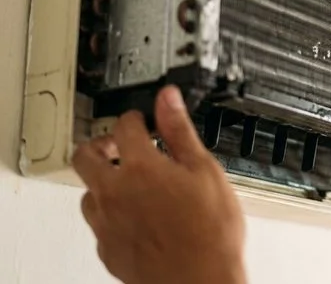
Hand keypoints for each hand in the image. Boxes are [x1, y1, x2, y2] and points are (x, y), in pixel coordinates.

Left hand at [72, 86, 245, 283]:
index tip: (143, 118)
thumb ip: (181, 131)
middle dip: (101, 143)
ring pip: (88, 192)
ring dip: (103, 180)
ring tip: (128, 181)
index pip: (124, 126)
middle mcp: (114, 192)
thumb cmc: (209, 233)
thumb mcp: (205, 170)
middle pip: (85, 155)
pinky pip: (98, 223)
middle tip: (120, 144)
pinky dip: (110, 212)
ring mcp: (107, 222)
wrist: (200, 280)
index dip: (135, 117)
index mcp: (140, 167)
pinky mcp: (107, 248)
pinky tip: (133, 215)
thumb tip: (169, 100)